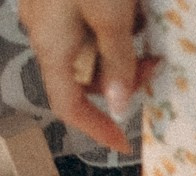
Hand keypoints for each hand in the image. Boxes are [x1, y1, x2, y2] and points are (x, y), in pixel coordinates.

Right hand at [19, 0, 153, 154]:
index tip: (123, 142)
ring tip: (143, 25)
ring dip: (117, 49)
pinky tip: (129, 8)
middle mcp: (42, 32)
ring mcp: (45, 11)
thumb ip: (118, 60)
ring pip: (85, 48)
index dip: (96, 129)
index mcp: (51, 47)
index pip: (68, 107)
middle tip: (152, 63)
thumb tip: (120, 106)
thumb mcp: (111, 15)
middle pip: (82, 77)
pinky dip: (108, 24)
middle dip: (120, 79)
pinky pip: (81, 22)